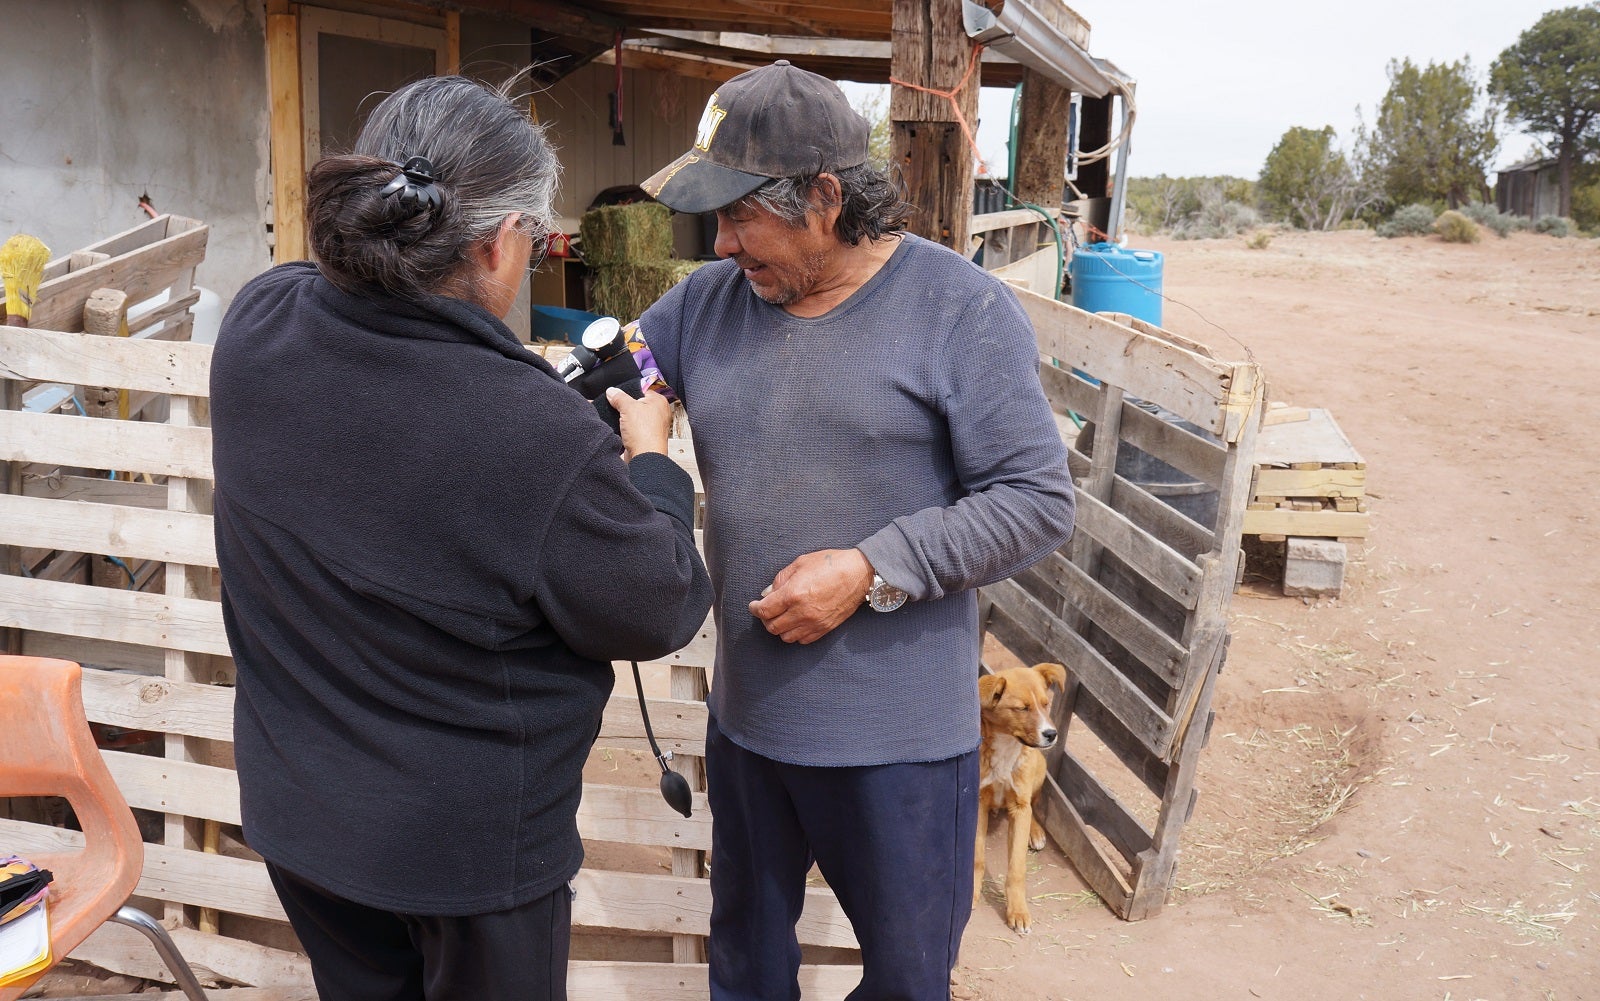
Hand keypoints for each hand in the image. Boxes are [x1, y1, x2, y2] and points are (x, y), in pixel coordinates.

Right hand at [606, 388, 670, 459]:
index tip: (617, 394)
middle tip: (615, 406)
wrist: (644, 457)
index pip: (642, 390)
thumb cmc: (644, 433)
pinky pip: (632, 428)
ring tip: (618, 419)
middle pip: (636, 404)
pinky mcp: (644, 437)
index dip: (628, 391)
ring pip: (633, 417)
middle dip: (625, 406)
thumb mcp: (628, 408)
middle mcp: (658, 413)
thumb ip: (619, 397)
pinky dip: (625, 428)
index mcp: (659, 401)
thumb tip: (612, 391)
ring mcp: (652, 426)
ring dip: (624, 418)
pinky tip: (619, 429)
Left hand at [749, 548, 874, 644]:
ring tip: (782, 617)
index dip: (755, 609)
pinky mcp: (825, 628)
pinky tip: (796, 623)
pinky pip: (802, 640)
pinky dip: (795, 634)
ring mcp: (814, 623)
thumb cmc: (830, 564)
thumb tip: (768, 593)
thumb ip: (780, 580)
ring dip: (780, 628)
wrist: (859, 573)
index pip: (764, 610)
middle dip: (766, 619)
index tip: (754, 606)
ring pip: (786, 637)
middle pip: (772, 627)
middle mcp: (802, 612)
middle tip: (767, 610)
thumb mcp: (800, 563)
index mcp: (793, 594)